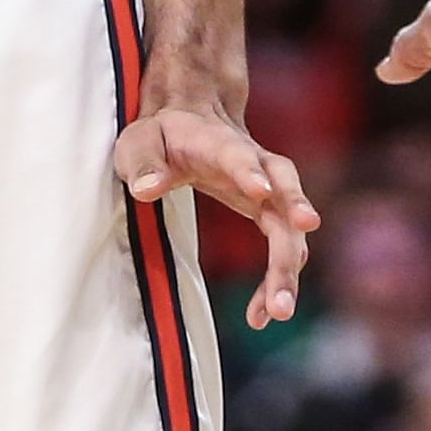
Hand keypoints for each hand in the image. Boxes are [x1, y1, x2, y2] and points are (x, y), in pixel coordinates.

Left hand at [115, 103, 317, 326]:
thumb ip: (143, 162)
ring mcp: (270, 188)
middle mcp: (256, 163)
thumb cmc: (161, 136)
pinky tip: (262, 313)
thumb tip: (147, 189)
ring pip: (290, 227)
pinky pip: (284, 245)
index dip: (249, 171)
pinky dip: (277, 279)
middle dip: (285, 242)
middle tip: (280, 289)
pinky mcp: (270, 210)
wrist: (193, 117)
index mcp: (218, 142)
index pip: (237, 155)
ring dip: (288, 270)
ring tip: (278, 311)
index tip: (260, 192)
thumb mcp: (139, 141)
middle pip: (282, 196)